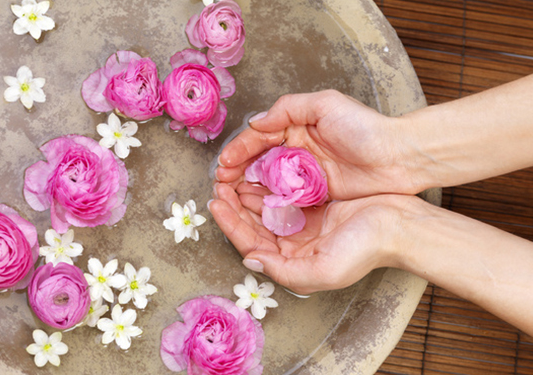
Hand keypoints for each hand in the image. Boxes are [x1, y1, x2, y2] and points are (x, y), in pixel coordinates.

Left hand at [209, 182, 416, 293]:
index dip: (230, 224)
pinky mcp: (313, 206)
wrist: (399, 226)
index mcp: (291, 262)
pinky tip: (257, 173)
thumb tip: (250, 261)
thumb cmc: (364, 250)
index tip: (216, 203)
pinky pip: (282, 195)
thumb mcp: (322, 270)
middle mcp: (293, 245)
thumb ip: (282, 271)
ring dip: (247, 194)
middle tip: (218, 184)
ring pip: (265, 209)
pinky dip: (268, 185)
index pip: (250, 244)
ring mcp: (303, 225)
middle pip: (253, 225)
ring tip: (232, 176)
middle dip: (233, 206)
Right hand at [215, 90, 424, 199]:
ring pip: (267, 180)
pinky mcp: (314, 193)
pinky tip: (255, 206)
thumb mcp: (325, 105)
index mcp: (296, 127)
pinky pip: (284, 197)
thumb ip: (288, 108)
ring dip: (247, 188)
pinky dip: (267, 201)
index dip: (239, 150)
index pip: (259, 138)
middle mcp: (296, 150)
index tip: (224, 164)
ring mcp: (304, 173)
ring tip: (230, 197)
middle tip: (221, 184)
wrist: (398, 158)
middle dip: (237, 172)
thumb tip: (257, 122)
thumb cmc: (366, 128)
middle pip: (257, 161)